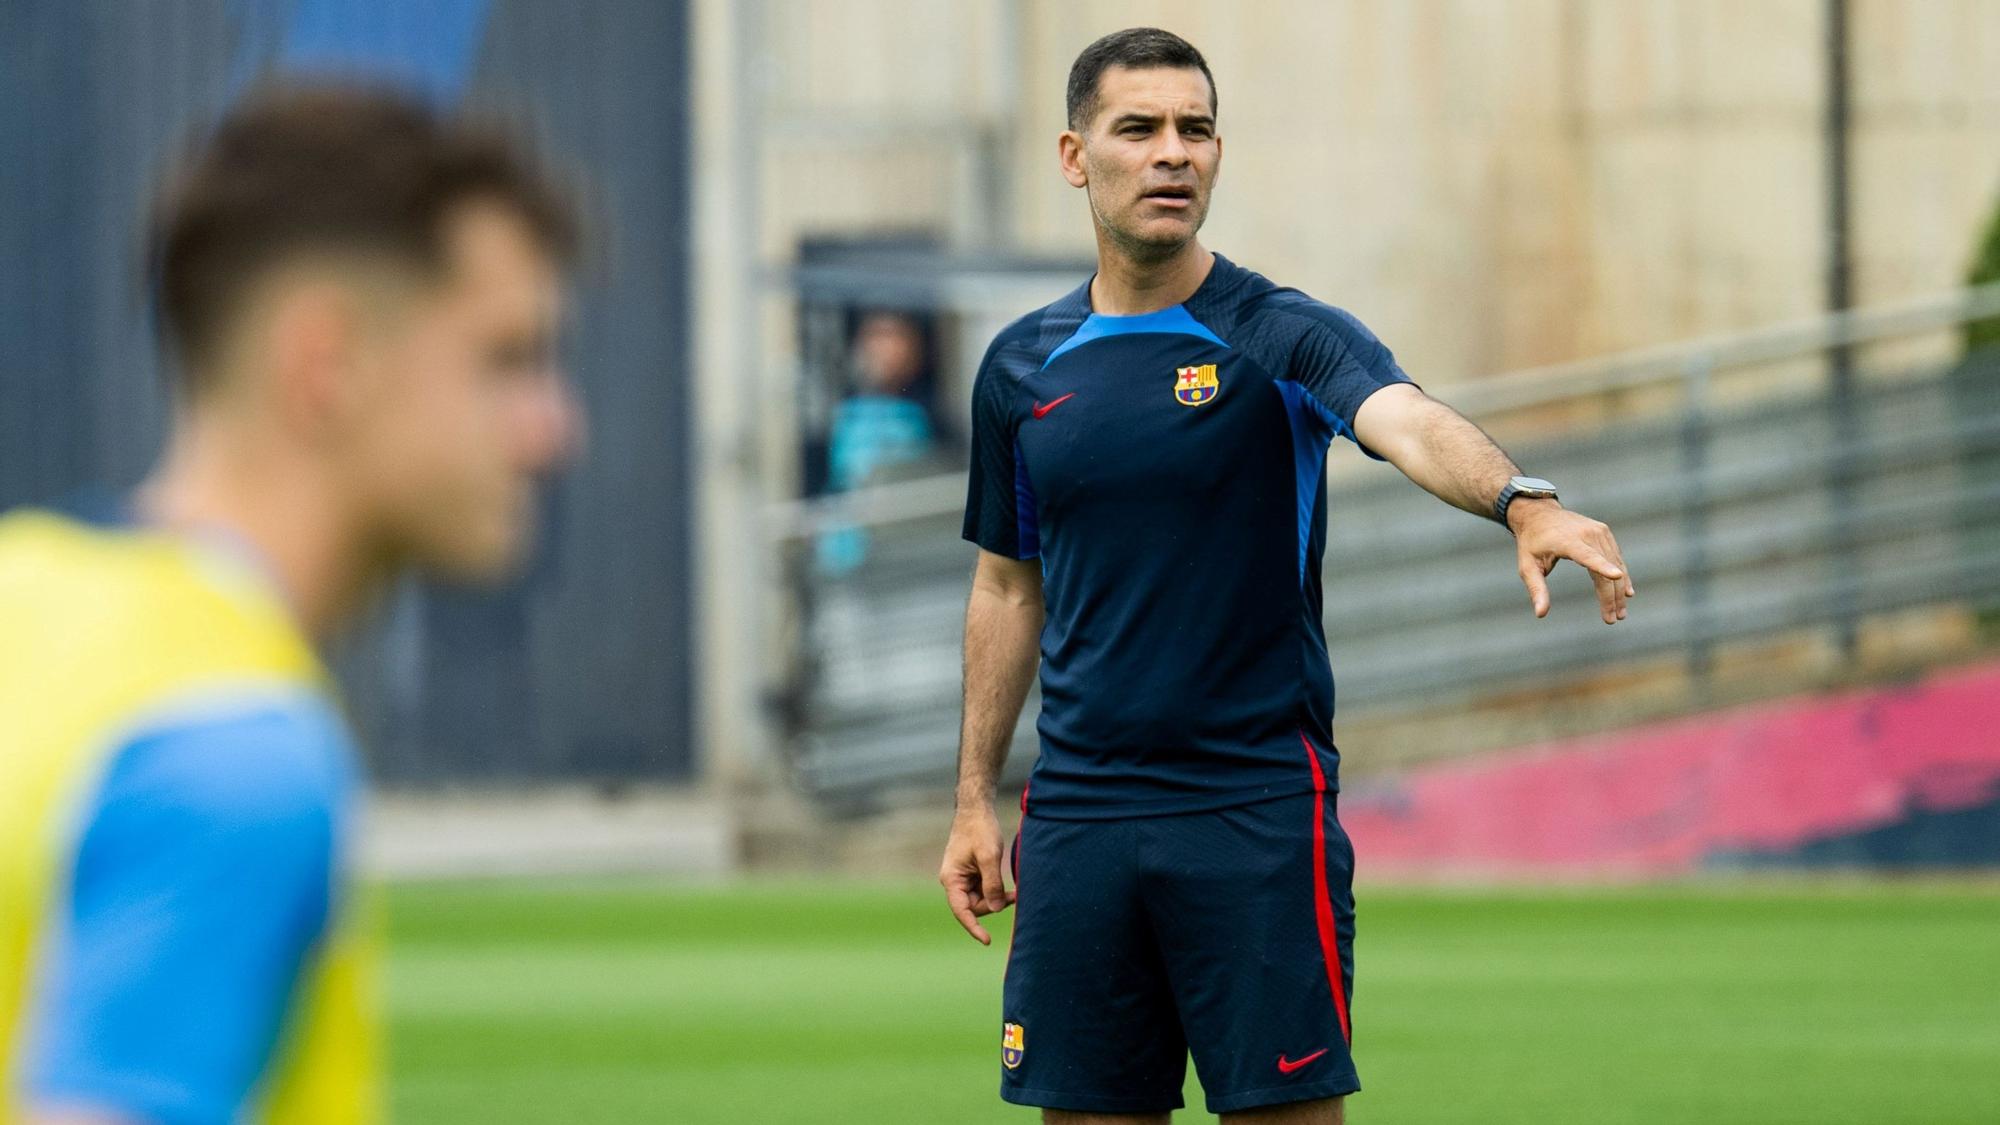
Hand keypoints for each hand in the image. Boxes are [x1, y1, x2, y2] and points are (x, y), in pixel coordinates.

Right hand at [939, 803, 1011, 944]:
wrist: (977, 809)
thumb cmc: (980, 829)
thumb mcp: (989, 857)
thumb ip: (992, 885)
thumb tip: (996, 909)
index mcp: (951, 879)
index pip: (961, 911)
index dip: (974, 927)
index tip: (987, 941)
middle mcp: (954, 881)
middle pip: (974, 906)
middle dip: (993, 904)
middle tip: (1015, 896)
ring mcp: (963, 878)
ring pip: (981, 899)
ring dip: (997, 897)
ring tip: (1015, 890)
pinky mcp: (972, 873)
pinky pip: (984, 890)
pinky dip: (996, 890)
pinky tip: (1008, 886)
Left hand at [1509, 500, 1634, 623]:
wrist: (1539, 513)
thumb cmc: (1531, 543)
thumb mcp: (1527, 567)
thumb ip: (1536, 589)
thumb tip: (1541, 614)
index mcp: (1567, 541)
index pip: (1587, 556)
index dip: (1602, 567)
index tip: (1617, 576)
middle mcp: (1586, 533)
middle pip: (1605, 568)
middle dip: (1610, 596)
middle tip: (1612, 619)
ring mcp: (1598, 531)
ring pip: (1615, 564)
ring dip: (1619, 590)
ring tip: (1620, 613)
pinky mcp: (1604, 532)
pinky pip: (1616, 557)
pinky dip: (1621, 575)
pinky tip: (1626, 593)